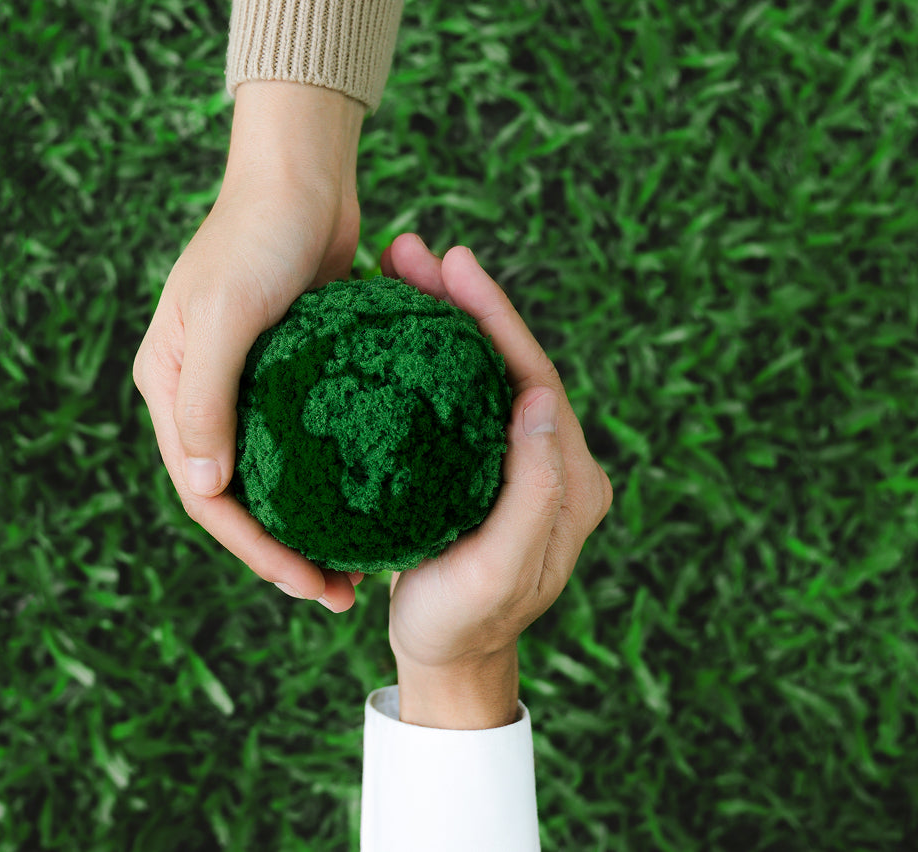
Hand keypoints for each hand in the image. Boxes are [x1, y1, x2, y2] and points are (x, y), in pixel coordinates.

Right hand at [132, 82, 366, 611]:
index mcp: (174, 390)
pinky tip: (372, 505)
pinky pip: (311, 442)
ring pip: (278, 478)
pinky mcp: (296, 377)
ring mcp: (252, 389)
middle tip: (336, 594)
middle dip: (283, 554)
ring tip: (357, 568)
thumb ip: (208, 399)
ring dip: (311, 525)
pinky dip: (334, 478)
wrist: (301, 180)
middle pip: (241, 497)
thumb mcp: (226, 314)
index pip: (207, 494)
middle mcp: (207, 396)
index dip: (252, 549)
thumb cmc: (257, 237)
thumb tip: (206, 489)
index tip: (305, 584)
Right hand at [380, 234, 612, 727]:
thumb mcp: (498, 571)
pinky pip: (461, 398)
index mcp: (571, 480)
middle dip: (467, 303)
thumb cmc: (464, 623)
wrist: (448, 657)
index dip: (498, 320)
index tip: (456, 265)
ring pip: (483, 374)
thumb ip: (532, 492)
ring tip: (399, 271)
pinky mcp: (485, 466)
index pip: (537, 380)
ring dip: (446, 320)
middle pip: (510, 364)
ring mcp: (519, 460)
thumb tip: (540, 400)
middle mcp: (553, 461)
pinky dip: (433, 356)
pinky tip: (398, 325)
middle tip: (414, 252)